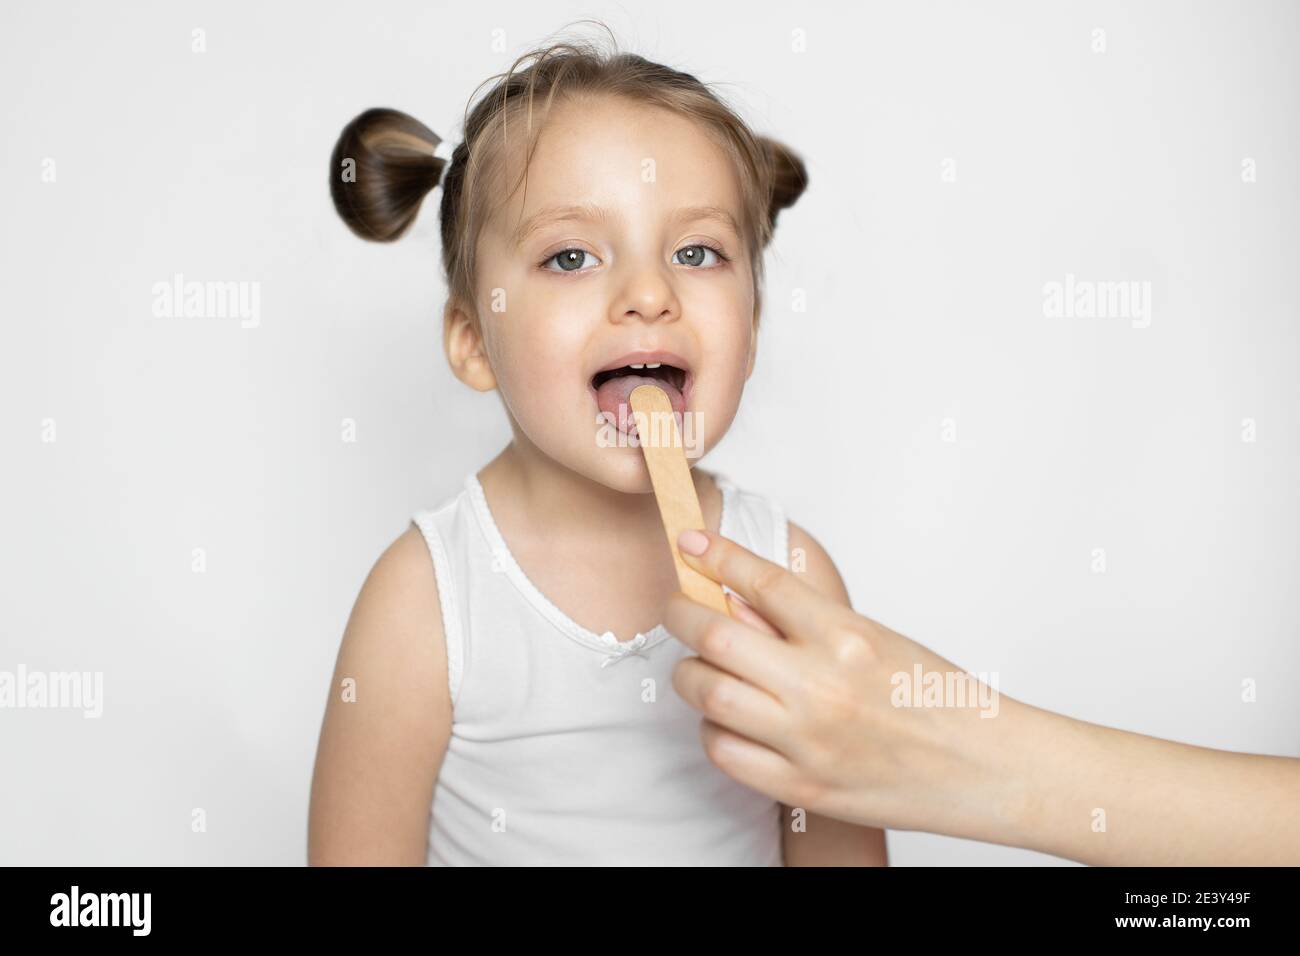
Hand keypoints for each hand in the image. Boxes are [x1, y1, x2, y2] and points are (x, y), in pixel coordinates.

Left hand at [665, 528, 1027, 842]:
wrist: (985, 769)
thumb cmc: (934, 697)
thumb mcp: (875, 637)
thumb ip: (802, 621)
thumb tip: (732, 599)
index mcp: (847, 637)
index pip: (761, 581)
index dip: (716, 555)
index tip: (691, 543)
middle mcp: (823, 687)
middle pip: (716, 637)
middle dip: (681, 614)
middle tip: (679, 609)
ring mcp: (808, 742)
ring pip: (707, 695)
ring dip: (692, 674)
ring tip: (703, 669)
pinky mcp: (801, 788)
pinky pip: (723, 752)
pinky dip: (713, 730)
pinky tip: (728, 720)